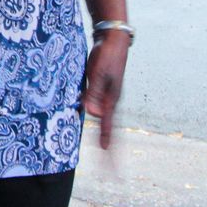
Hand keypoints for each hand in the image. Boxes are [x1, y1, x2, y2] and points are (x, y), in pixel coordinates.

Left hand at [81, 32, 128, 149]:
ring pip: (107, 120)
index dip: (106, 141)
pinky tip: (96, 123)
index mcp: (111, 99)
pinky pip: (102, 109)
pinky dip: (100, 120)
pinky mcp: (104, 87)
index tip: (106, 160)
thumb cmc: (106, 54)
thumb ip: (94, 93)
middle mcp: (112, 100)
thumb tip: (93, 115)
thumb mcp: (97, 73)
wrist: (113, 37)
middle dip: (110, 146)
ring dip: (106, 134)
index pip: (109, 126)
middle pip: (111, 127)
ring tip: (105, 150)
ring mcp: (109, 94)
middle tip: (111, 169)